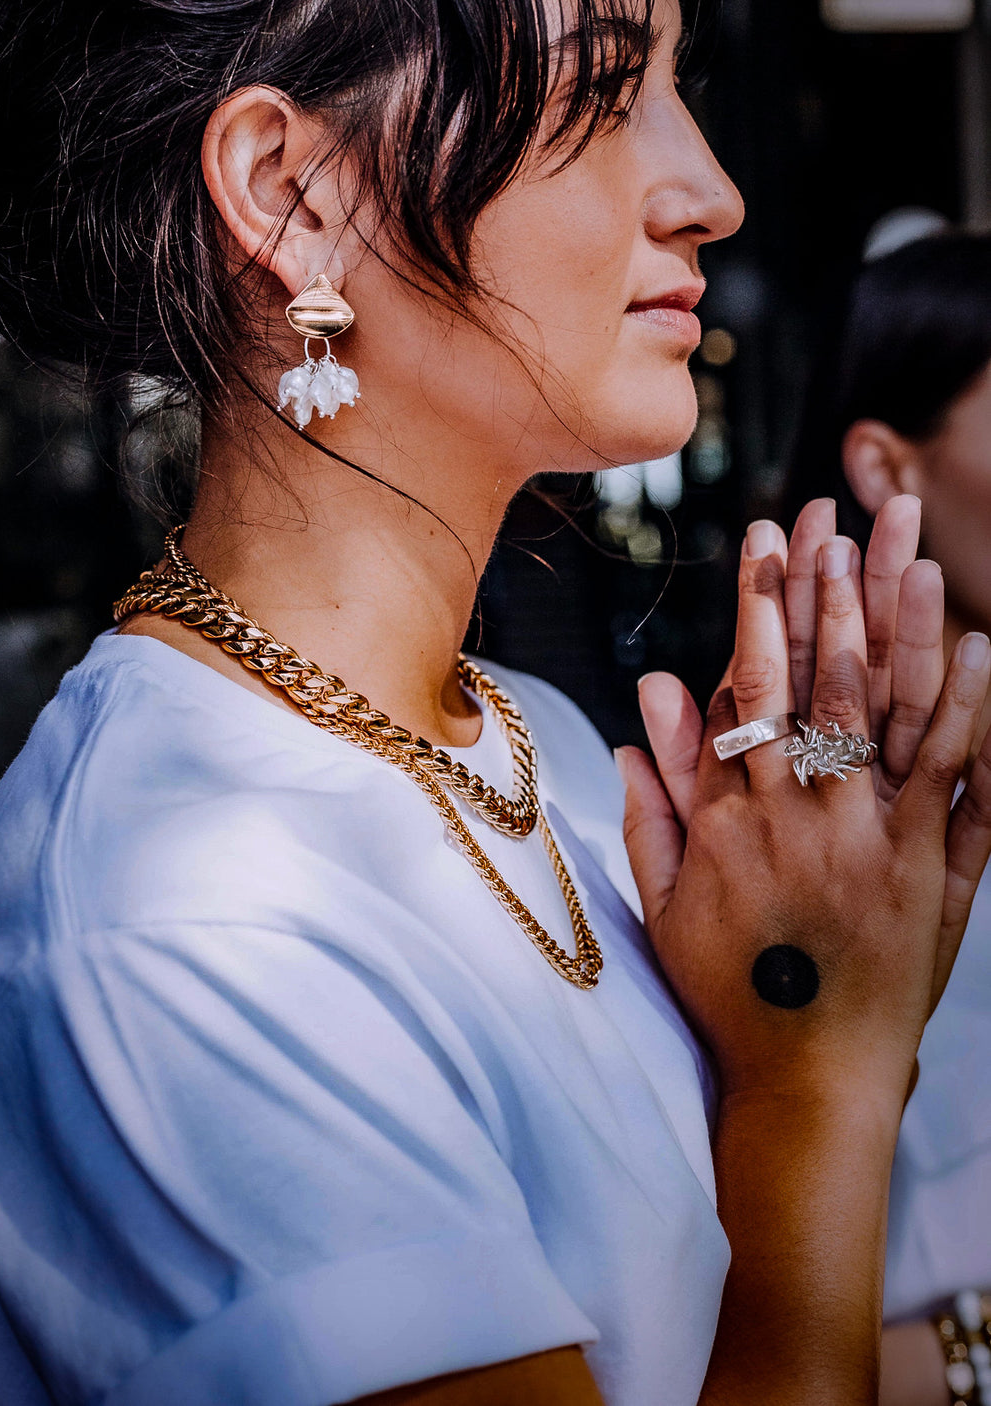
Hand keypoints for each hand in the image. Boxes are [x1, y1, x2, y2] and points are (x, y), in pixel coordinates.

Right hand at [618, 496, 990, 1101]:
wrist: (805, 1085)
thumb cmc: (728, 993)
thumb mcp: (665, 901)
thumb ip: (652, 801)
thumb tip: (641, 709)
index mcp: (730, 820)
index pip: (746, 690)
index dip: (757, 609)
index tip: (764, 541)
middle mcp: (801, 818)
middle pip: (815, 682)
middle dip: (824, 589)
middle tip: (836, 514)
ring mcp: (871, 843)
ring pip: (882, 714)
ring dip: (897, 627)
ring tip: (910, 552)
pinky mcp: (930, 874)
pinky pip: (954, 781)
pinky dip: (967, 712)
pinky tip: (981, 649)